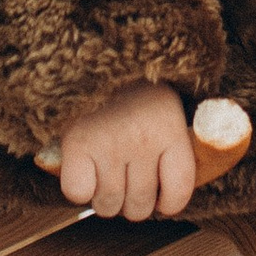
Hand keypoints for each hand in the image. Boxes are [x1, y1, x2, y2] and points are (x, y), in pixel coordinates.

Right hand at [54, 82, 195, 221]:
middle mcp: (142, 138)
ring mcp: (108, 143)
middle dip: (131, 203)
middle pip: (140, 205)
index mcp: (169, 128)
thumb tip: (167, 195)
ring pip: (108, 204)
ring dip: (104, 198)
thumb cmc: (130, 88)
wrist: (92, 51)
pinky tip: (83, 170)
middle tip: (124, 181)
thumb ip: (171, 147)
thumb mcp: (163, 108)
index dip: (168, 203)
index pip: (179, 190)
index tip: (160, 197)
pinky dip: (78, 188)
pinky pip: (77, 192)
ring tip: (103, 175)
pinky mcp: (76, 143)